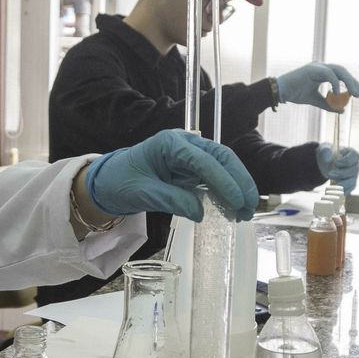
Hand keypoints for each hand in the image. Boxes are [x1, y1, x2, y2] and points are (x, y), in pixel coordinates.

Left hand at [87, 129, 259, 221]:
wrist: (108, 181)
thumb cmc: (120, 181)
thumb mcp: (142, 193)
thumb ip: (171, 200)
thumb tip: (201, 213)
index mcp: (170, 143)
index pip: (203, 159)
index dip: (223, 180)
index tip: (237, 200)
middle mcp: (185, 144)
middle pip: (222, 157)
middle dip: (240, 181)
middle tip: (250, 207)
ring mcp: (190, 155)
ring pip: (223, 166)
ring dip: (238, 187)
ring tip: (246, 211)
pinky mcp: (192, 169)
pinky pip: (215, 177)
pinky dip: (227, 191)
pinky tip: (234, 208)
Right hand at [275, 63, 358, 111]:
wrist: (281, 91)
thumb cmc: (295, 94)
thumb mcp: (315, 101)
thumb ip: (328, 104)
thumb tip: (342, 110)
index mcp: (322, 72)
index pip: (341, 75)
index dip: (351, 83)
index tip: (358, 94)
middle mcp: (321, 67)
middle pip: (342, 71)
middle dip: (352, 82)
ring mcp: (317, 66)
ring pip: (338, 70)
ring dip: (348, 81)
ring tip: (353, 93)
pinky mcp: (313, 69)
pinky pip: (328, 74)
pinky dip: (335, 82)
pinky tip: (337, 92)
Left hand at [316, 144, 358, 191]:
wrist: (324, 162)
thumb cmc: (327, 153)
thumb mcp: (324, 149)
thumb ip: (325, 151)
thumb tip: (327, 159)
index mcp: (351, 153)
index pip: (355, 156)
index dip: (347, 160)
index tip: (336, 162)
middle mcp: (354, 164)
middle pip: (354, 170)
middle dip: (341, 173)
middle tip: (330, 174)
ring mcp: (353, 175)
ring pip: (352, 181)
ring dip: (343, 184)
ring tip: (333, 185)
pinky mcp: (349, 183)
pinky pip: (350, 189)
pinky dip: (343, 191)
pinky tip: (336, 191)